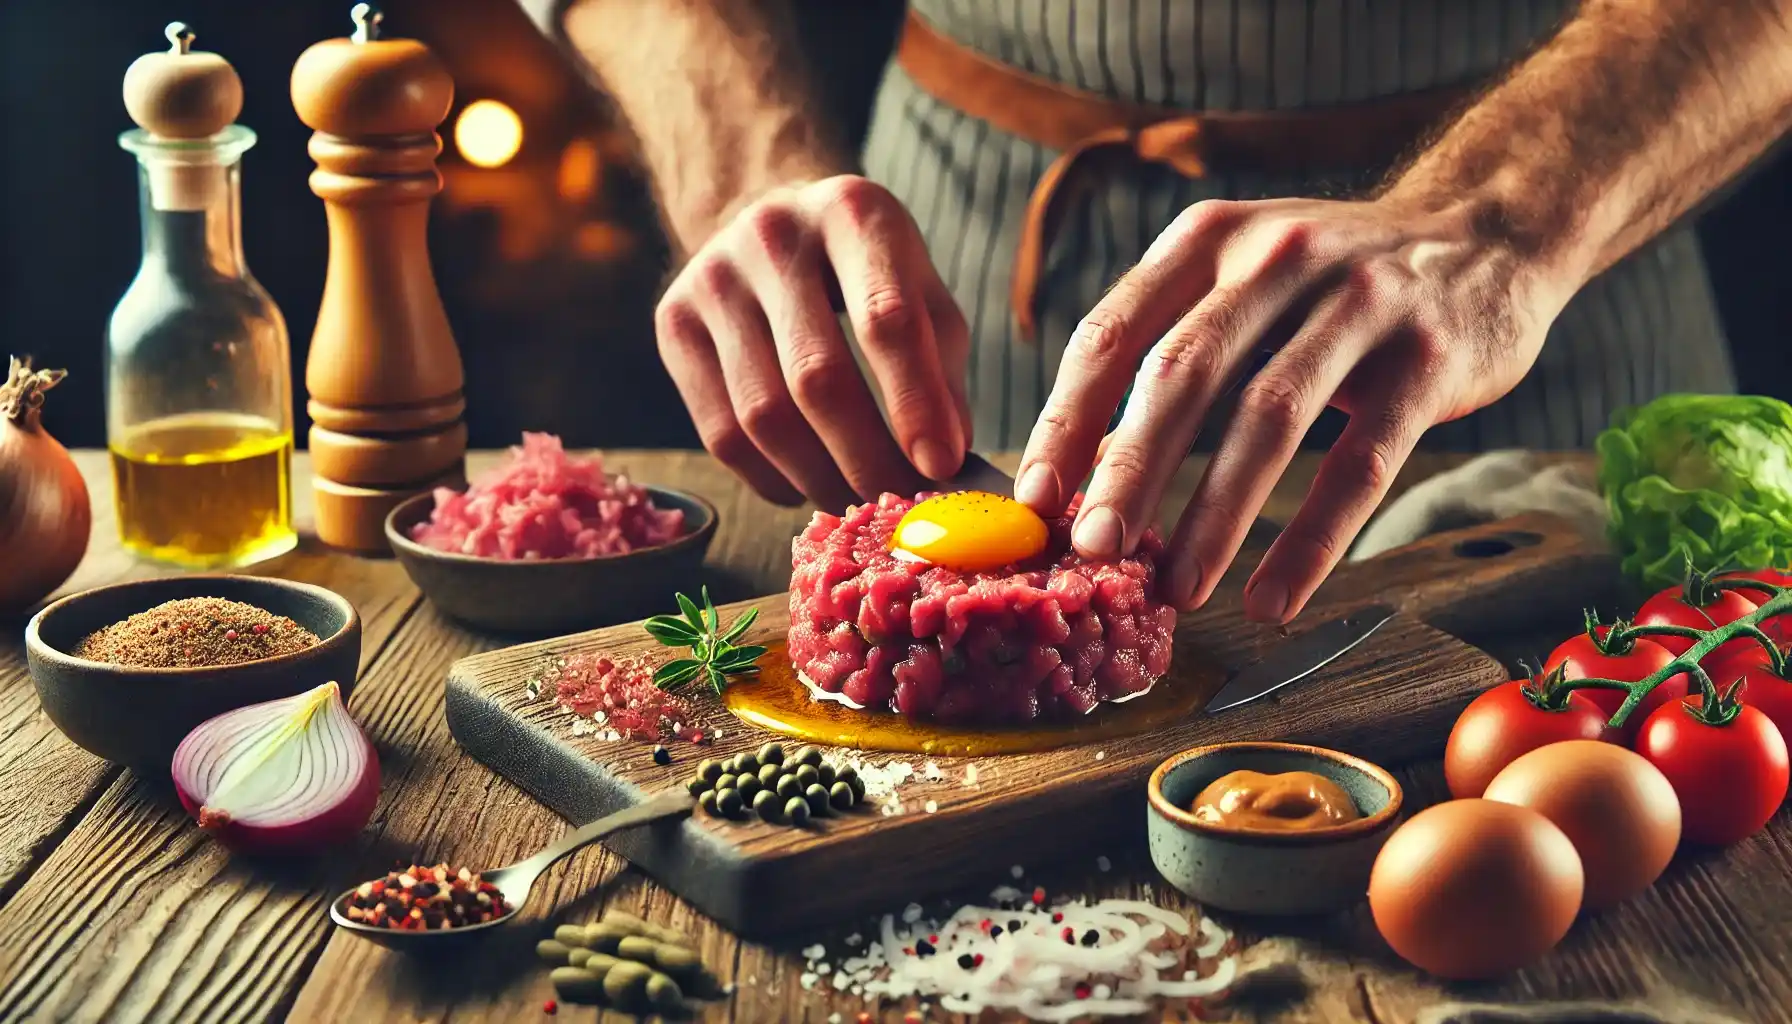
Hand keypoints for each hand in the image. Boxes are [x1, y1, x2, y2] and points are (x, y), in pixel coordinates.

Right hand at [655, 175, 971, 509]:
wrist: (772, 223)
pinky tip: (807, 484)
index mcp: (852, 213)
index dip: (915, 402)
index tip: (941, 465)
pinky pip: (721, 433)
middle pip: (816, 378)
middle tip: (902, 506)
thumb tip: (946, 462)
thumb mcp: (921, 292)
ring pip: (763, 417)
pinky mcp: (673, 323)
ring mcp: (711, 278)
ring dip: (819, 479)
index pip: (885, 319)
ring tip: (860, 503)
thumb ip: (941, 370)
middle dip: (866, 458)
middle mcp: (772, 234)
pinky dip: (772, 478)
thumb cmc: (865, 271)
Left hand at [1015, 196, 1567, 621]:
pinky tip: (1273, 598)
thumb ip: (1166, 353)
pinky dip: (1312, 539)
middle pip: (1182, 373)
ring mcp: (1361, 301)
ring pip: (1269, 419)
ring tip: (1179, 590)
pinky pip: (1362, 462)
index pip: (1112, 332)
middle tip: (1093, 552)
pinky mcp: (1430, 358)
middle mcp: (1277, 256)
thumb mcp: (1241, 282)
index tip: (1034, 501)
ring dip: (1216, 515)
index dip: (1066, 421)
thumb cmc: (1331, 282)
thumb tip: (1086, 470)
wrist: (1487, 233)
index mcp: (1207, 239)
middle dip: (1130, 471)